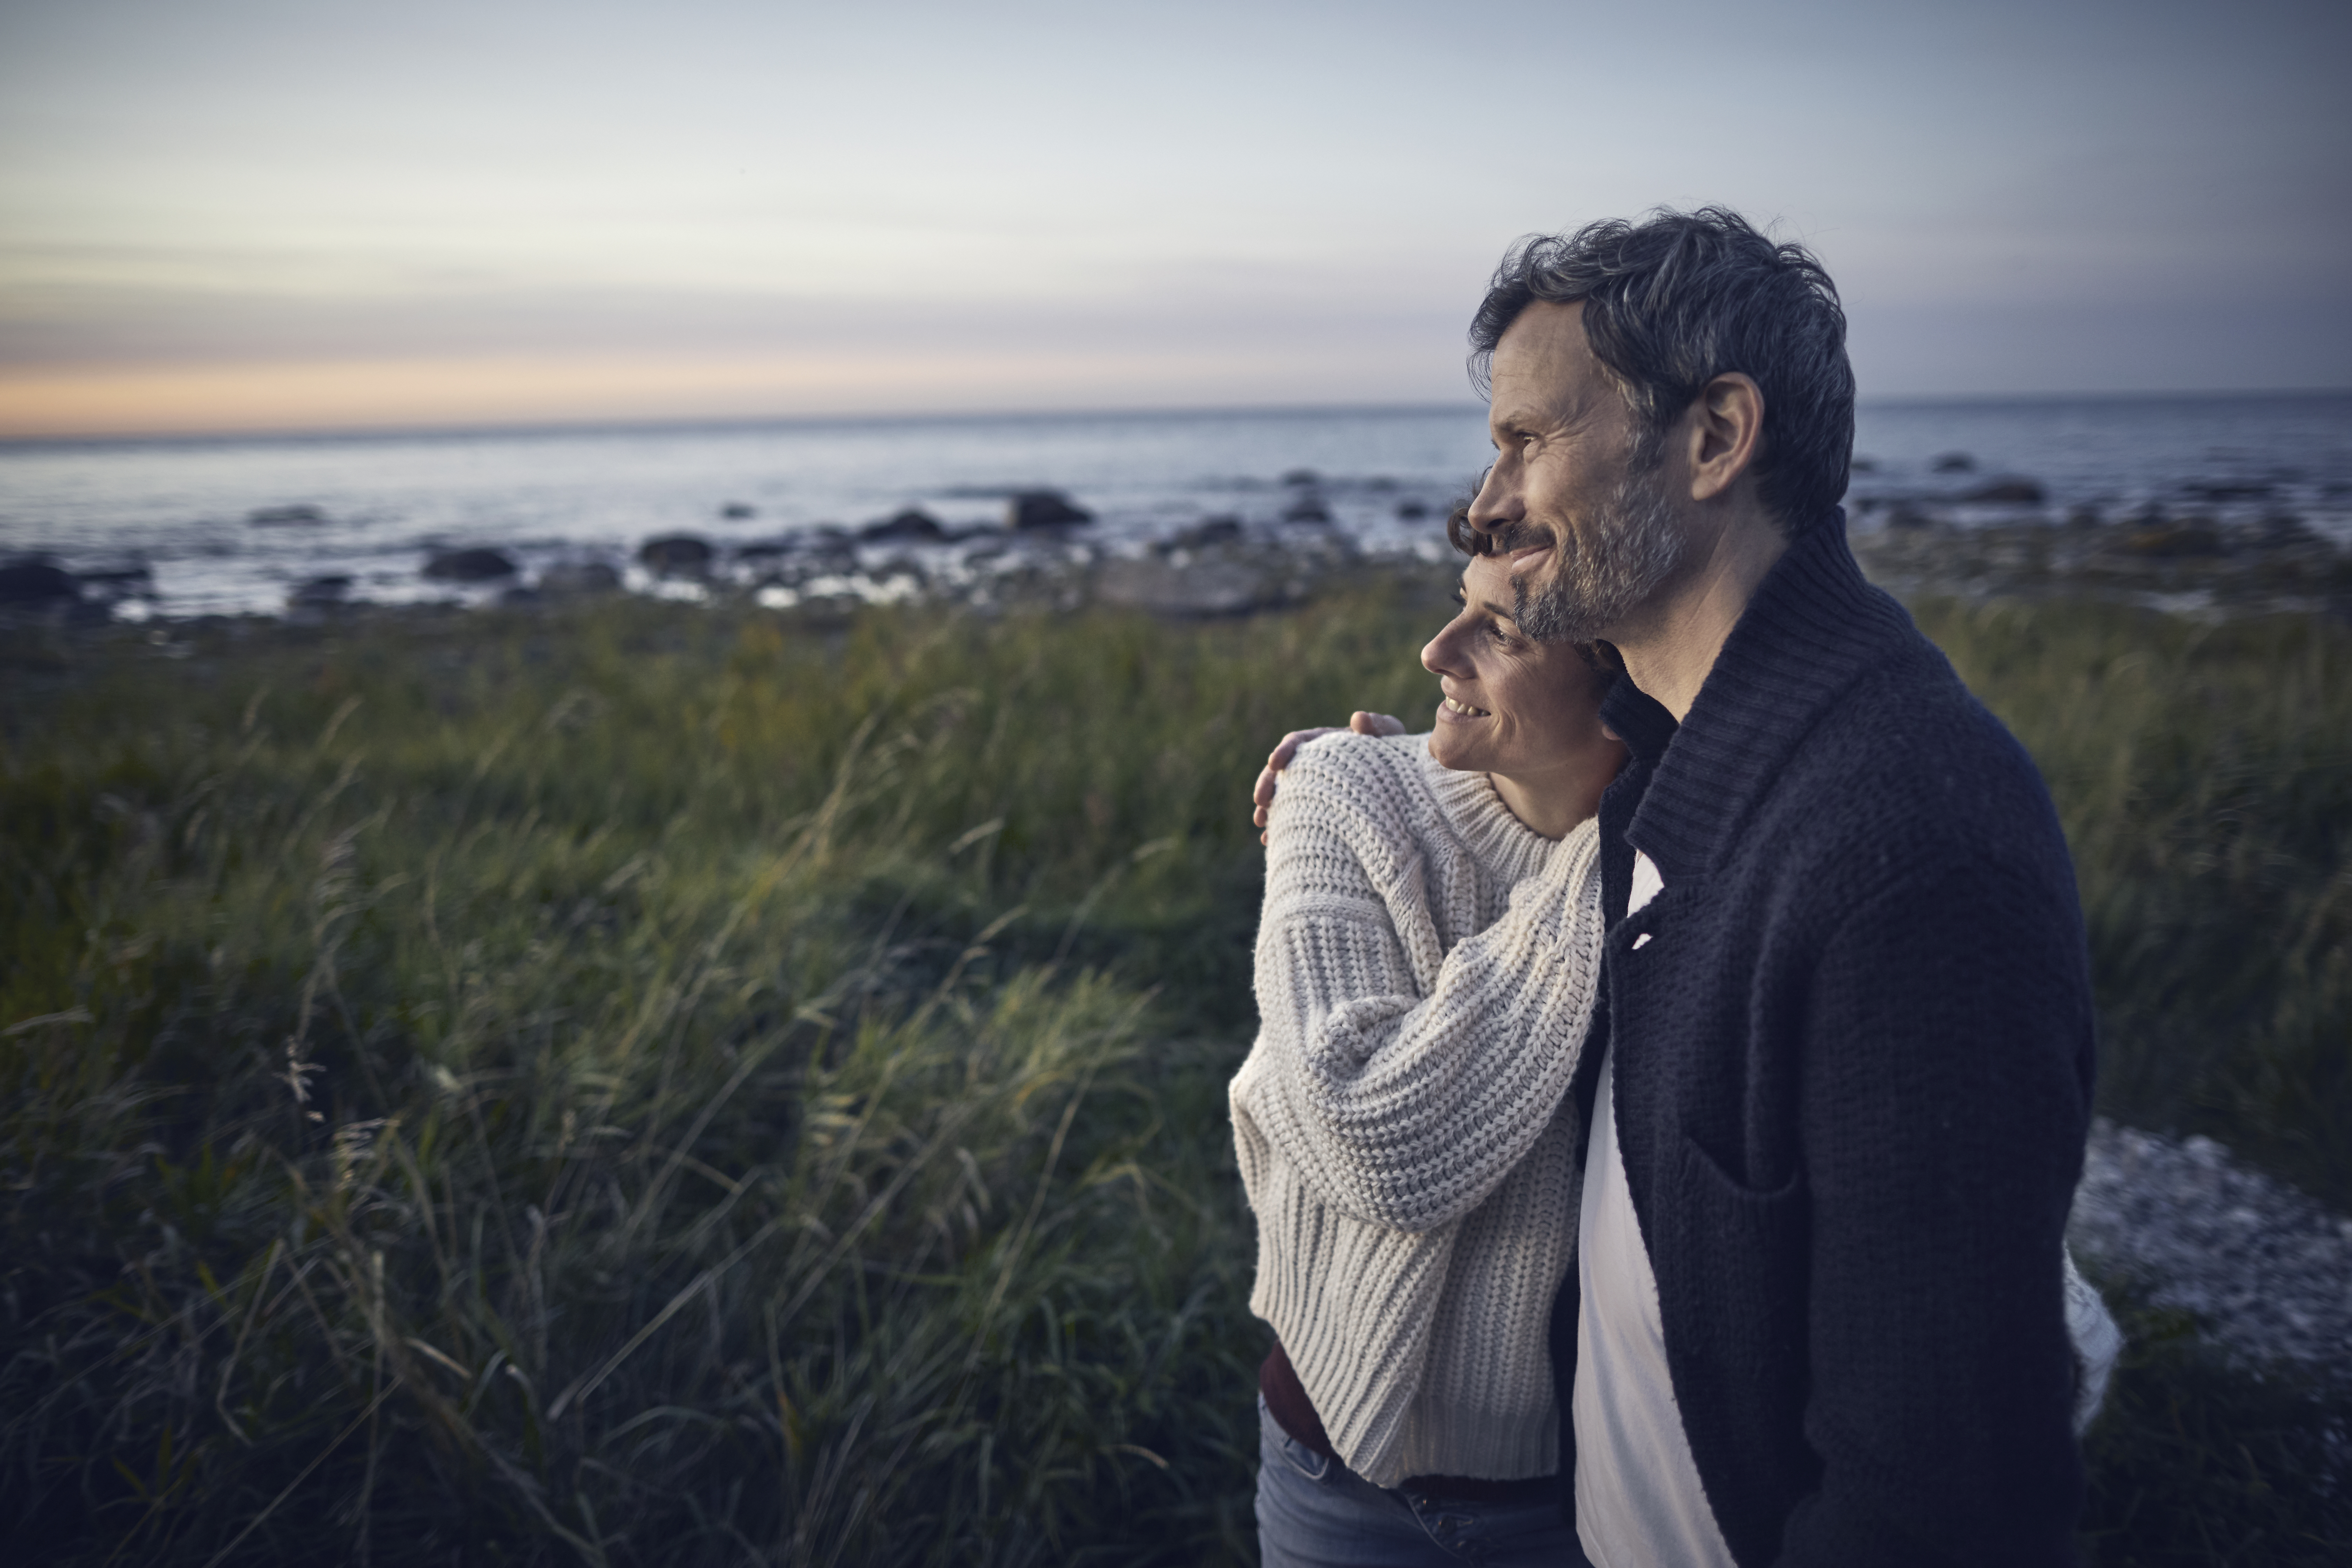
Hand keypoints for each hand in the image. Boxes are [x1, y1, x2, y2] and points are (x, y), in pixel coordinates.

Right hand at [1252, 712, 1406, 843]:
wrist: (1402, 780)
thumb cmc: (1394, 751)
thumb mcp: (1390, 735)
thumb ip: (1378, 725)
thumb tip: (1357, 718)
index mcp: (1324, 743)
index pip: (1296, 742)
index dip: (1282, 751)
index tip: (1274, 763)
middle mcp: (1313, 765)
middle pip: (1281, 772)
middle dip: (1267, 785)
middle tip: (1260, 802)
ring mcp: (1312, 788)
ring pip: (1283, 796)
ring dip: (1269, 809)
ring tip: (1262, 825)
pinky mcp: (1316, 808)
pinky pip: (1294, 816)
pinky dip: (1281, 828)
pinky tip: (1271, 842)